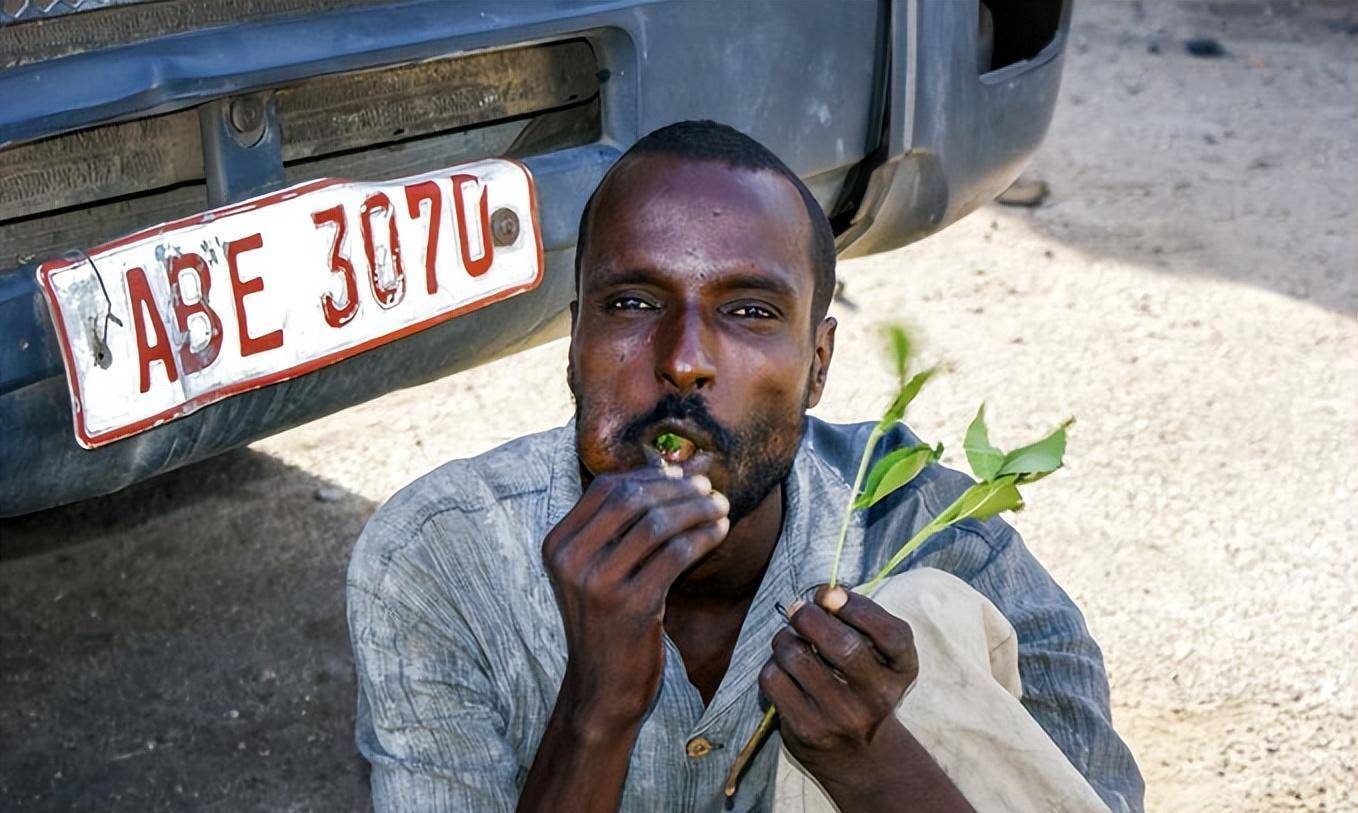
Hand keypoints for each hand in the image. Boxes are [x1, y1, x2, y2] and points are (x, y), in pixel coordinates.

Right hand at [542, 466, 729, 730]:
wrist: (602, 688)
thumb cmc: (610, 621)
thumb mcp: (605, 568)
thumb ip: (631, 520)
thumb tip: (678, 466)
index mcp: (557, 544)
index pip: (606, 488)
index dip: (649, 476)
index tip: (683, 478)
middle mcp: (570, 560)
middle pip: (632, 499)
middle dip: (677, 489)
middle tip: (709, 489)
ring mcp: (597, 584)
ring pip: (657, 524)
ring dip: (697, 510)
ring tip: (721, 508)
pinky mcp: (630, 606)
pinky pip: (676, 555)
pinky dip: (703, 537)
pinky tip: (720, 532)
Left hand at [758, 585, 917, 781]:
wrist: (858, 755)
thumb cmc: (864, 686)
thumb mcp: (880, 655)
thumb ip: (860, 618)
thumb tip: (826, 594)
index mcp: (901, 672)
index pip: (891, 634)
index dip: (857, 606)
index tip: (831, 595)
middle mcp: (878, 699)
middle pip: (843, 646)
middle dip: (809, 617)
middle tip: (799, 610)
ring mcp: (841, 717)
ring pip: (797, 657)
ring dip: (785, 638)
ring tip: (790, 641)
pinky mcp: (807, 729)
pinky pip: (774, 678)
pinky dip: (772, 664)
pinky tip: (784, 669)